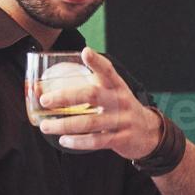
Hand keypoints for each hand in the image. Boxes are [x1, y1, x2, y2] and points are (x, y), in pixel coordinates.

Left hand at [38, 47, 165, 159]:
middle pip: (92, 95)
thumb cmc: (122, 110)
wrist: (149, 133)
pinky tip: (64, 141)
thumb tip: (51, 89)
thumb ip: (91, 89)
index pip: (108, 71)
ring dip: (65, 125)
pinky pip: (96, 141)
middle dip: (66, 97)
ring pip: (90, 122)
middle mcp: (120, 101)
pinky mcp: (121, 139)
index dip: (97, 61)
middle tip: (45, 100)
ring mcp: (122, 120)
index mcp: (117, 87)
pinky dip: (78, 142)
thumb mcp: (114, 94)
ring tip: (46, 126)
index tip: (86, 52)